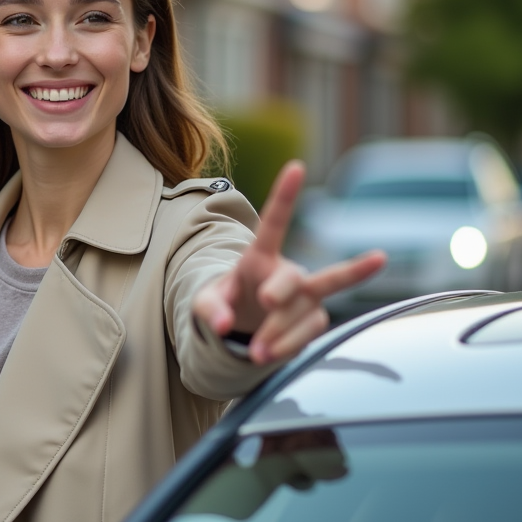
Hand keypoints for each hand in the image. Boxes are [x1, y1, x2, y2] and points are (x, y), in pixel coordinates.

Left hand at [192, 160, 386, 364]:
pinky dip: (287, 345)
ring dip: (279, 333)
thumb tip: (224, 325)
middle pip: (295, 276)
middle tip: (267, 301)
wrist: (246, 327)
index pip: (273, 222)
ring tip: (256, 354)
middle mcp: (287, 271)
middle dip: (283, 288)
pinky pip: (308, 331)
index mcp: (258, 256)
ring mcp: (305, 294)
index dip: (285, 195)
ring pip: (303, 310)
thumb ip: (209, 310)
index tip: (297, 167)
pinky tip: (268, 354)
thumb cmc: (226, 303)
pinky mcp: (315, 317)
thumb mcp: (206, 305)